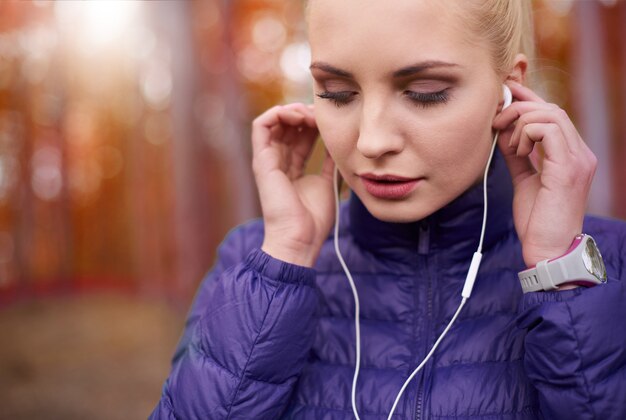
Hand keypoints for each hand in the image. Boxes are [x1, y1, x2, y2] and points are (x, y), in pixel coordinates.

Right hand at [252, 103, 334, 266]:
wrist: (299, 238)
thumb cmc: (312, 219)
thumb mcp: (327, 182)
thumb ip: (329, 163)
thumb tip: (338, 145)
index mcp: (291, 168)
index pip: (299, 135)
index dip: (313, 122)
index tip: (329, 120)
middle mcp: (277, 162)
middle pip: (287, 126)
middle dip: (305, 113)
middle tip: (321, 113)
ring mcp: (267, 160)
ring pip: (273, 121)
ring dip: (292, 111)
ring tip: (310, 114)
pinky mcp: (261, 160)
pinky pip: (260, 126)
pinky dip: (278, 114)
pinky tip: (299, 117)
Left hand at [493, 81, 596, 266]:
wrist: (548, 249)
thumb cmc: (538, 220)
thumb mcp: (524, 180)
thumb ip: (518, 156)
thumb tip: (504, 134)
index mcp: (572, 155)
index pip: (553, 114)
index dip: (528, 98)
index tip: (504, 94)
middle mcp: (581, 153)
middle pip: (551, 108)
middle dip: (518, 108)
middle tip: (495, 123)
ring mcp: (578, 159)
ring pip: (549, 114)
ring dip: (519, 123)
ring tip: (508, 145)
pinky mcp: (568, 167)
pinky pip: (547, 130)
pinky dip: (526, 134)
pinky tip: (518, 152)